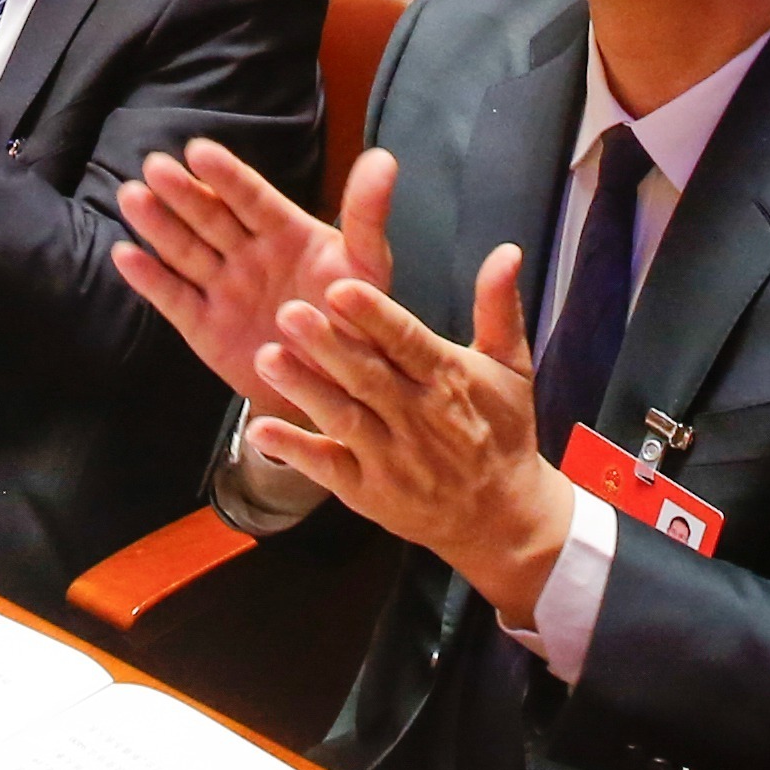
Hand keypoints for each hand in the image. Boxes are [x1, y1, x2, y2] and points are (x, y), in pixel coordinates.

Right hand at [116, 140, 394, 410]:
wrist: (335, 386)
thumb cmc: (354, 319)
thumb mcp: (368, 266)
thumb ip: (367, 215)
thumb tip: (383, 158)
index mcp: (285, 232)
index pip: (252, 198)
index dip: (226, 176)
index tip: (199, 151)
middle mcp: (248, 254)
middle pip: (211, 218)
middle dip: (183, 193)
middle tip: (155, 166)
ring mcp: (223, 288)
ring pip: (185, 251)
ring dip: (158, 224)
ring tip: (132, 196)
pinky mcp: (203, 326)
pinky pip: (174, 299)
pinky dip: (150, 279)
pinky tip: (125, 255)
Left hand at [249, 235, 571, 620]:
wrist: (502, 518)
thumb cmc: (502, 432)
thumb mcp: (510, 367)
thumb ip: (498, 307)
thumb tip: (507, 251)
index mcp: (448, 379)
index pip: (406, 342)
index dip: (374, 317)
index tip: (340, 288)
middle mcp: (418, 418)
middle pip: (367, 377)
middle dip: (326, 346)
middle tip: (287, 312)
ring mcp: (390, 458)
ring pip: (342, 419)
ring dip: (303, 390)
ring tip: (265, 358)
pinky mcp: (367, 492)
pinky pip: (327, 468)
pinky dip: (294, 450)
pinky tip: (259, 429)